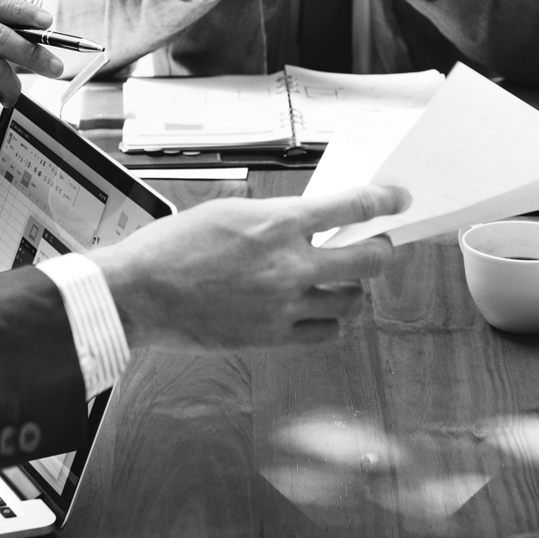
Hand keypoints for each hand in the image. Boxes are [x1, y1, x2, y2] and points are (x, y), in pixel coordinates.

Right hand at [89, 185, 408, 350]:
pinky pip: (325, 333)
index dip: (384, 201)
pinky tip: (324, 312)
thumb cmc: (174, 248)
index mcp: (277, 224)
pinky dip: (332, 322)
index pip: (352, 206)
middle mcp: (289, 266)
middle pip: (367, 260)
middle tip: (380, 245)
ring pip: (351, 301)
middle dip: (382, 250)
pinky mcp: (273, 338)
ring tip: (345, 281)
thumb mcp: (229, 213)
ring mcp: (284, 306)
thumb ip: (276, 219)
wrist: (140, 294)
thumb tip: (310, 224)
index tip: (398, 199)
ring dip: (355, 288)